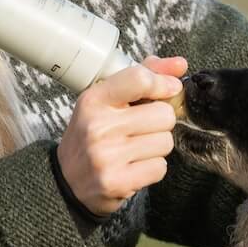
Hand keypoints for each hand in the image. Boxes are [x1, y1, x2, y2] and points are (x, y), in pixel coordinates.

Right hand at [56, 54, 187, 216]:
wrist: (67, 180)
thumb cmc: (93, 134)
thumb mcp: (107, 100)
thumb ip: (143, 77)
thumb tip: (180, 64)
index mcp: (94, 99)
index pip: (140, 79)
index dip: (163, 83)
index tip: (169, 89)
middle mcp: (98, 126)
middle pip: (164, 114)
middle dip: (160, 122)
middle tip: (142, 128)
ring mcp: (107, 156)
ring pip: (166, 142)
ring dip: (157, 146)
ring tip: (136, 148)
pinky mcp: (117, 182)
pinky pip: (160, 167)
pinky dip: (152, 167)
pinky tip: (134, 166)